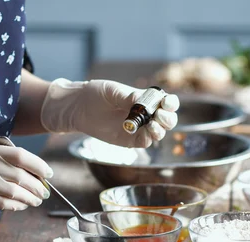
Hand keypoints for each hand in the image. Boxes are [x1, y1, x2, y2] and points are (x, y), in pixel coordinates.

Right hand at [0, 144, 52, 216]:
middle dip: (37, 186)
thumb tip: (34, 172)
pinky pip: (6, 203)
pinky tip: (22, 205)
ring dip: (31, 198)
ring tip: (37, 200)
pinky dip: (18, 205)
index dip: (39, 166)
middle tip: (44, 191)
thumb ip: (3, 160)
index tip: (48, 173)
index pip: (21, 156)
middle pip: (21, 176)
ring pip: (16, 192)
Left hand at [40, 79, 179, 147]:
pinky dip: (148, 139)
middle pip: (168, 119)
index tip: (166, 103)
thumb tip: (145, 101)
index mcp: (146, 99)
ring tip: (151, 125)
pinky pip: (145, 142)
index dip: (171, 103)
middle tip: (159, 116)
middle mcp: (146, 114)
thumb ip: (130, 97)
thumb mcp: (113, 91)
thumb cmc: (96, 94)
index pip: (167, 102)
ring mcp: (139, 128)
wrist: (78, 108)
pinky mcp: (130, 140)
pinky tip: (144, 133)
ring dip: (160, 130)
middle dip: (168, 118)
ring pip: (159, 132)